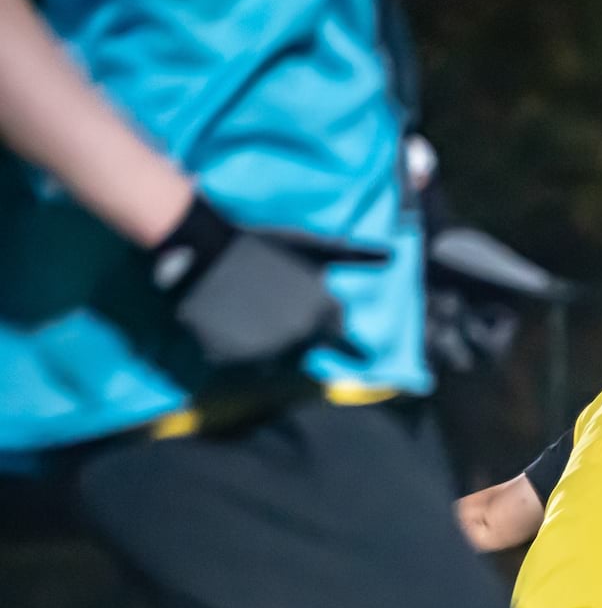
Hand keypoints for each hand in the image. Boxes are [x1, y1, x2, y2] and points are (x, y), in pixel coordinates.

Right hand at [151, 195, 381, 367]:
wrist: (202, 249)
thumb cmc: (258, 244)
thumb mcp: (309, 247)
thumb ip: (353, 256)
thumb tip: (392, 254)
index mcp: (322, 313)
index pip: (344, 342)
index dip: (344, 343)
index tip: (356, 356)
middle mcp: (299, 337)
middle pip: (307, 351)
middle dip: (300, 340)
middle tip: (276, 315)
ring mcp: (264, 350)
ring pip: (275, 362)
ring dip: (270, 348)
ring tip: (251, 317)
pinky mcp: (231, 359)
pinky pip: (241, 364)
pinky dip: (239, 350)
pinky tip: (230, 324)